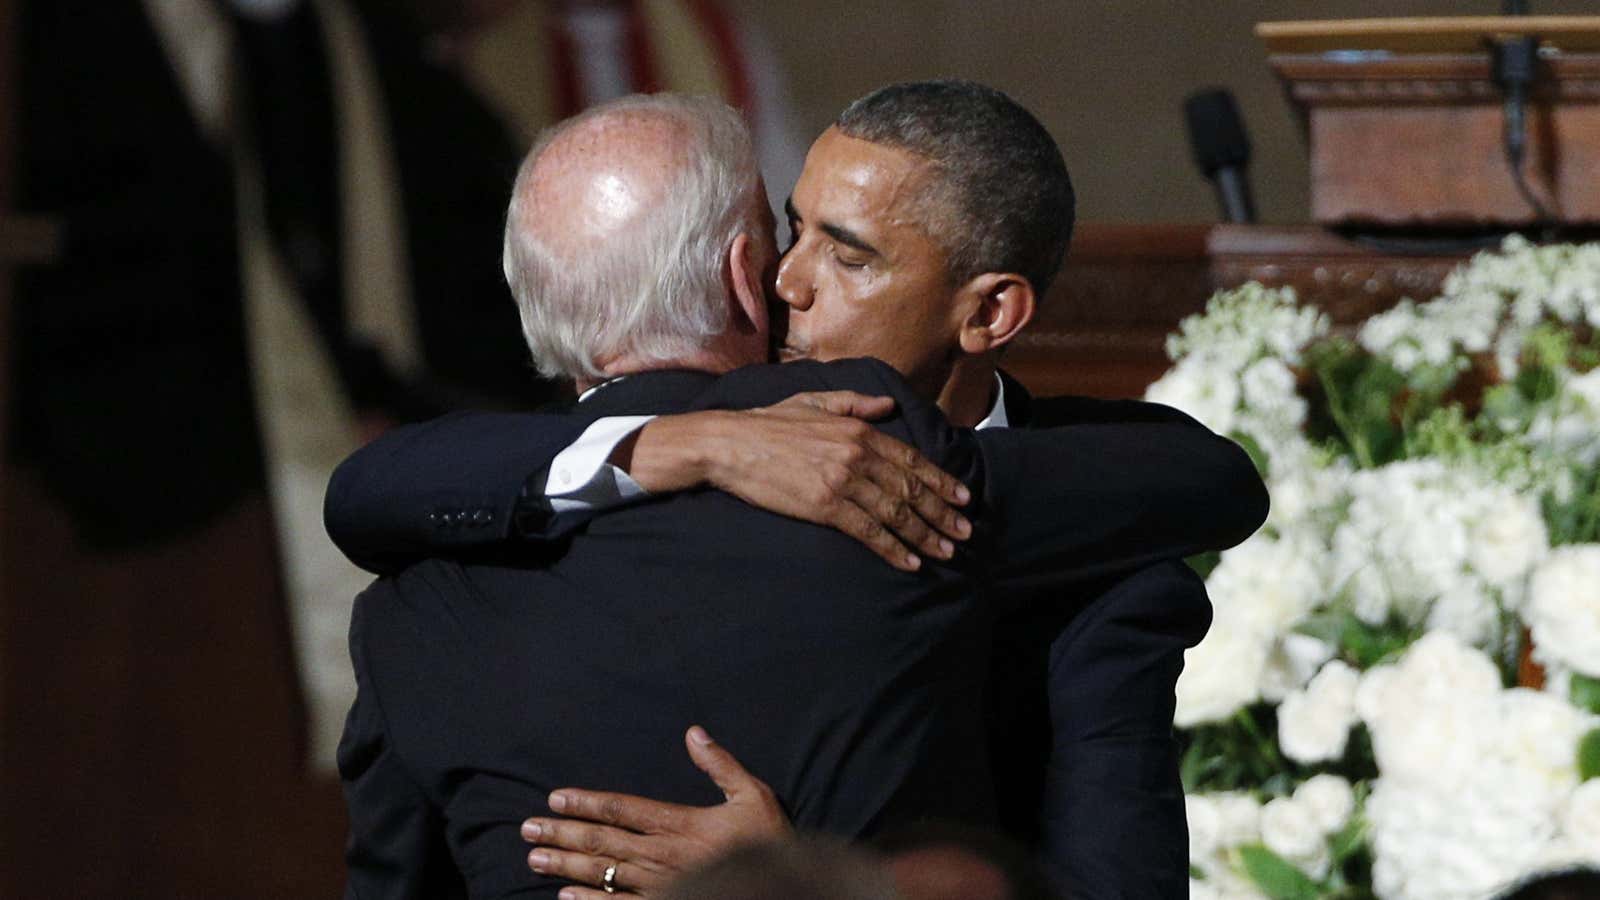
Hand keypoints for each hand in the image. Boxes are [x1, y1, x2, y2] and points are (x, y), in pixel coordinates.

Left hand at [522, 726, 789, 898]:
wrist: (783, 889)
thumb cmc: (768, 841)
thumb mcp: (753, 796)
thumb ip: (721, 765)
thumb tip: (694, 733)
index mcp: (679, 824)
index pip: (622, 809)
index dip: (586, 803)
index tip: (555, 798)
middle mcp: (661, 855)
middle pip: (602, 841)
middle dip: (561, 834)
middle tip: (526, 829)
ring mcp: (661, 886)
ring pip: (603, 873)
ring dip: (565, 865)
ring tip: (534, 858)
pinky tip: (565, 896)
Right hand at [620, 391, 971, 571]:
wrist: (730, 444)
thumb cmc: (768, 423)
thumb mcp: (814, 402)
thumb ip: (854, 402)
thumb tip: (888, 407)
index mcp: (858, 429)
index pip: (911, 459)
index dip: (940, 481)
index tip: (962, 498)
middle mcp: (857, 454)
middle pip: (910, 489)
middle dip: (942, 513)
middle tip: (964, 533)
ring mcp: (842, 481)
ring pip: (895, 513)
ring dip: (925, 535)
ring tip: (946, 551)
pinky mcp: (825, 506)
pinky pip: (868, 531)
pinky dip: (892, 548)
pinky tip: (909, 561)